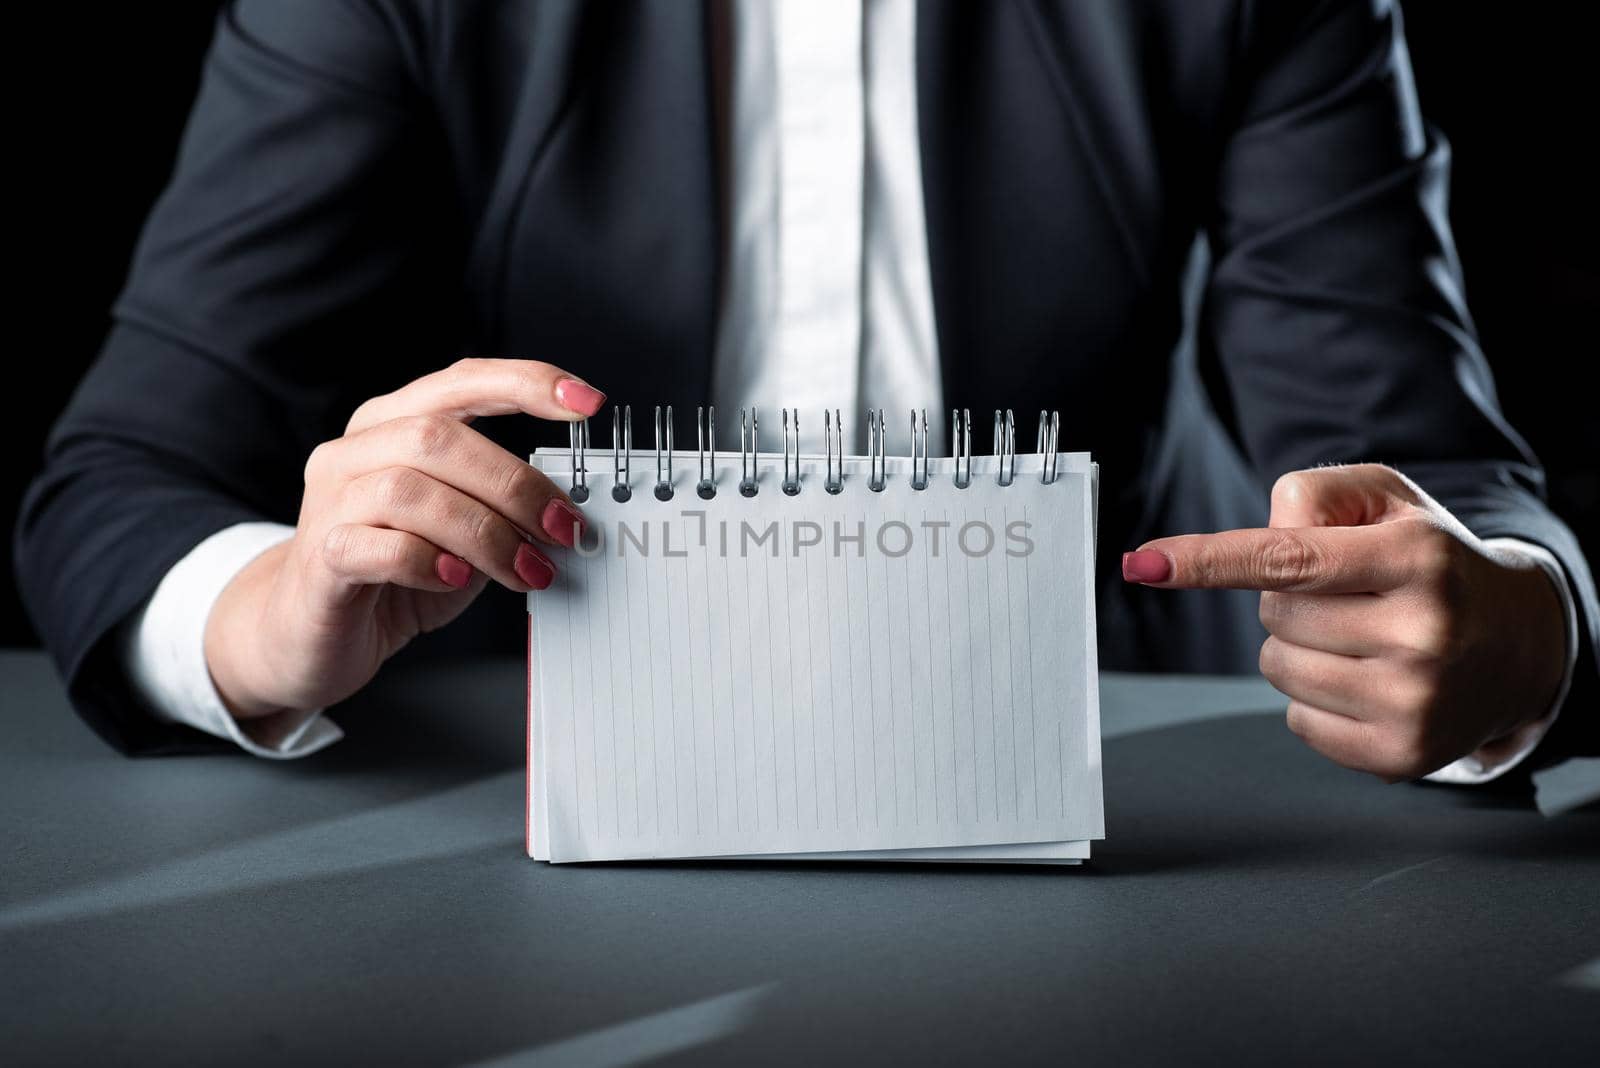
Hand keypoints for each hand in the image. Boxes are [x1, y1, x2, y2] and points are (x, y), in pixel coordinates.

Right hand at [204, 358, 603, 719]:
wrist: (308, 634)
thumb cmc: (393, 575)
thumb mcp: (463, 532)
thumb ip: (503, 508)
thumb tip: (571, 511)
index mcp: (394, 425)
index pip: (463, 382)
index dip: (527, 383)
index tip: (586, 403)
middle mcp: (356, 450)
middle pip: (440, 437)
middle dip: (515, 484)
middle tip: (562, 530)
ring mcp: (330, 500)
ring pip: (411, 491)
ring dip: (485, 532)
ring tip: (525, 570)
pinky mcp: (320, 556)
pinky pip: (378, 545)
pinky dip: (429, 561)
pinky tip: (456, 578)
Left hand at [1122, 464, 1565, 779]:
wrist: (1520, 641)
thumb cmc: (1431, 561)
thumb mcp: (1385, 500)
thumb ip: (1312, 495)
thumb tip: (1253, 536)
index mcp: (1415, 557)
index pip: (1287, 558)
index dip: (1209, 560)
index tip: (1146, 563)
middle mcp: (1421, 631)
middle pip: (1272, 614)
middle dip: (1291, 600)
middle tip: (1351, 597)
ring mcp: (1413, 700)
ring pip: (1278, 669)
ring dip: (1300, 650)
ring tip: (1363, 638)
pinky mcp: (1401, 754)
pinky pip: (1297, 723)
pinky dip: (1315, 701)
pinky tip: (1369, 681)